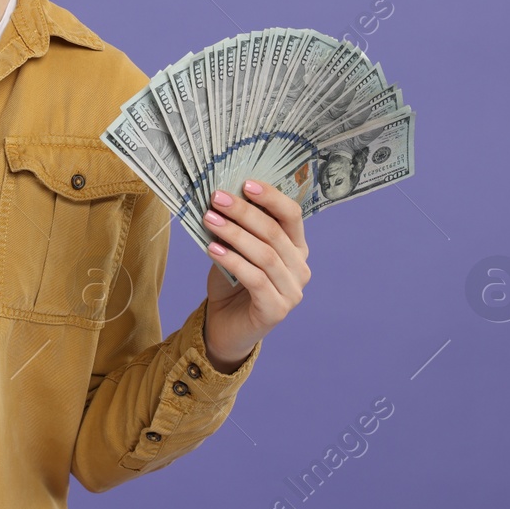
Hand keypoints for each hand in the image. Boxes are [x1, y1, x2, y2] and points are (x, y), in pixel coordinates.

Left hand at [201, 179, 310, 371]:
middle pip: (275, 232)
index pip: (292, 215)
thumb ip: (238, 228)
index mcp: (295, 248)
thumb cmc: (231, 283)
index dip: (271, 197)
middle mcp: (299, 268)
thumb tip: (222, 196)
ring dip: (235, 234)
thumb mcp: (234, 249)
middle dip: (244, 212)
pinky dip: (233, 261)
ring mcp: (292, 291)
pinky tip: (213, 249)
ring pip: (265, 255)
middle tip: (217, 197)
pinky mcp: (277, 310)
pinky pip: (256, 279)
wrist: (224, 326)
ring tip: (210, 219)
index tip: (245, 182)